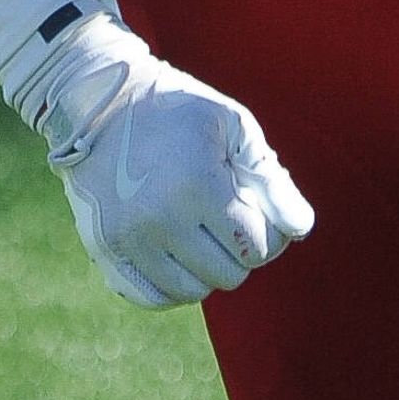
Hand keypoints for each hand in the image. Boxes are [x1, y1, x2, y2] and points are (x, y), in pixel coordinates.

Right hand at [5, 14, 312, 308]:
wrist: (100, 101)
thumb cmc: (178, 110)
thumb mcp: (233, 127)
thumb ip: (271, 180)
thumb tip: (299, 229)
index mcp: (197, 185)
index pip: (255, 247)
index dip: (267, 234)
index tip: (254, 210)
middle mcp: (159, 219)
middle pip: (228, 275)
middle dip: (238, 251)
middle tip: (226, 219)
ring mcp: (127, 239)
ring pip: (192, 292)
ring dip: (205, 269)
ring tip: (199, 233)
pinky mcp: (103, 249)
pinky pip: (151, 297)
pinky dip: (170, 286)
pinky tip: (176, 256)